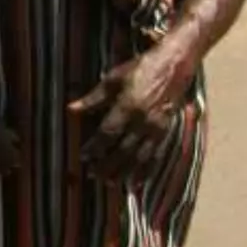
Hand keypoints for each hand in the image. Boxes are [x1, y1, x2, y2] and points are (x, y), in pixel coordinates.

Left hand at [68, 49, 189, 180]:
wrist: (175, 63)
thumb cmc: (141, 68)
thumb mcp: (114, 78)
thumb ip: (94, 97)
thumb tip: (72, 109)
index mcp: (129, 106)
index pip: (108, 133)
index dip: (96, 147)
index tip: (84, 157)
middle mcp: (144, 121)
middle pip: (124, 150)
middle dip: (108, 165)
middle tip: (93, 176)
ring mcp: (157, 127)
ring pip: (140, 156)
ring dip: (125, 172)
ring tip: (111, 183)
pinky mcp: (167, 130)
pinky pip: (156, 155)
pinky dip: (146, 170)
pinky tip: (138, 181)